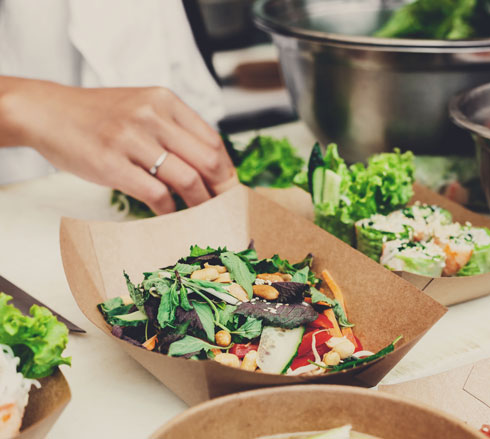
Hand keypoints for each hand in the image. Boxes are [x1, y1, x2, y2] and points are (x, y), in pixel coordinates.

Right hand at [0, 78, 237, 213]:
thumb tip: (206, 165)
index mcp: (165, 101)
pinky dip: (170, 210)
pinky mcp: (112, 164)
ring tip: (202, 217)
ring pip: (187, 179)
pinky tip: (170, 215)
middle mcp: (152, 116)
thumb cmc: (99, 116)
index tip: (229, 189)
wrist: (48, 112)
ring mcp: (132, 139)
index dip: (226, 171)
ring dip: (200, 204)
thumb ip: (173, 129)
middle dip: (222, 190)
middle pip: (208, 160)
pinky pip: (157, 194)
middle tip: (224, 208)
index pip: (212, 140)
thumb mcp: (141, 108)